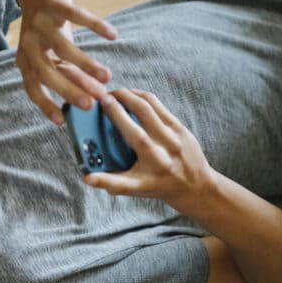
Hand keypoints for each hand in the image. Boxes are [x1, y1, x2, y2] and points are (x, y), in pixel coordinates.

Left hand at [16, 0, 117, 124]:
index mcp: (25, 60)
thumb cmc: (49, 30)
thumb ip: (68, 74)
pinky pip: (77, 15)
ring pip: (62, 48)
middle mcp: (28, 44)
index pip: (32, 88)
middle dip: (68, 89)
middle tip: (91, 103)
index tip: (61, 121)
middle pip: (46, 72)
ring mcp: (39, 23)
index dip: (45, 104)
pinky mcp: (53, 3)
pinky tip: (112, 35)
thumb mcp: (53, 54)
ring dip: (86, 64)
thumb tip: (92, 98)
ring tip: (106, 77)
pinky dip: (96, 26)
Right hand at [84, 89, 216, 209]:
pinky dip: (144, 98)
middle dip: (124, 97)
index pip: (134, 133)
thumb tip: (86, 178)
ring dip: (133, 94)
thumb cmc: (159, 186)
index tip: (103, 102)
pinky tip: (133, 98)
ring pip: (152, 103)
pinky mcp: (180, 126)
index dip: (118, 115)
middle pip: (144, 111)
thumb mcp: (134, 188)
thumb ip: (110, 182)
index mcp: (153, 159)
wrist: (194, 186)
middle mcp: (166, 143)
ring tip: (118, 94)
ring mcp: (175, 132)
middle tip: (106, 94)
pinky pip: (159, 106)